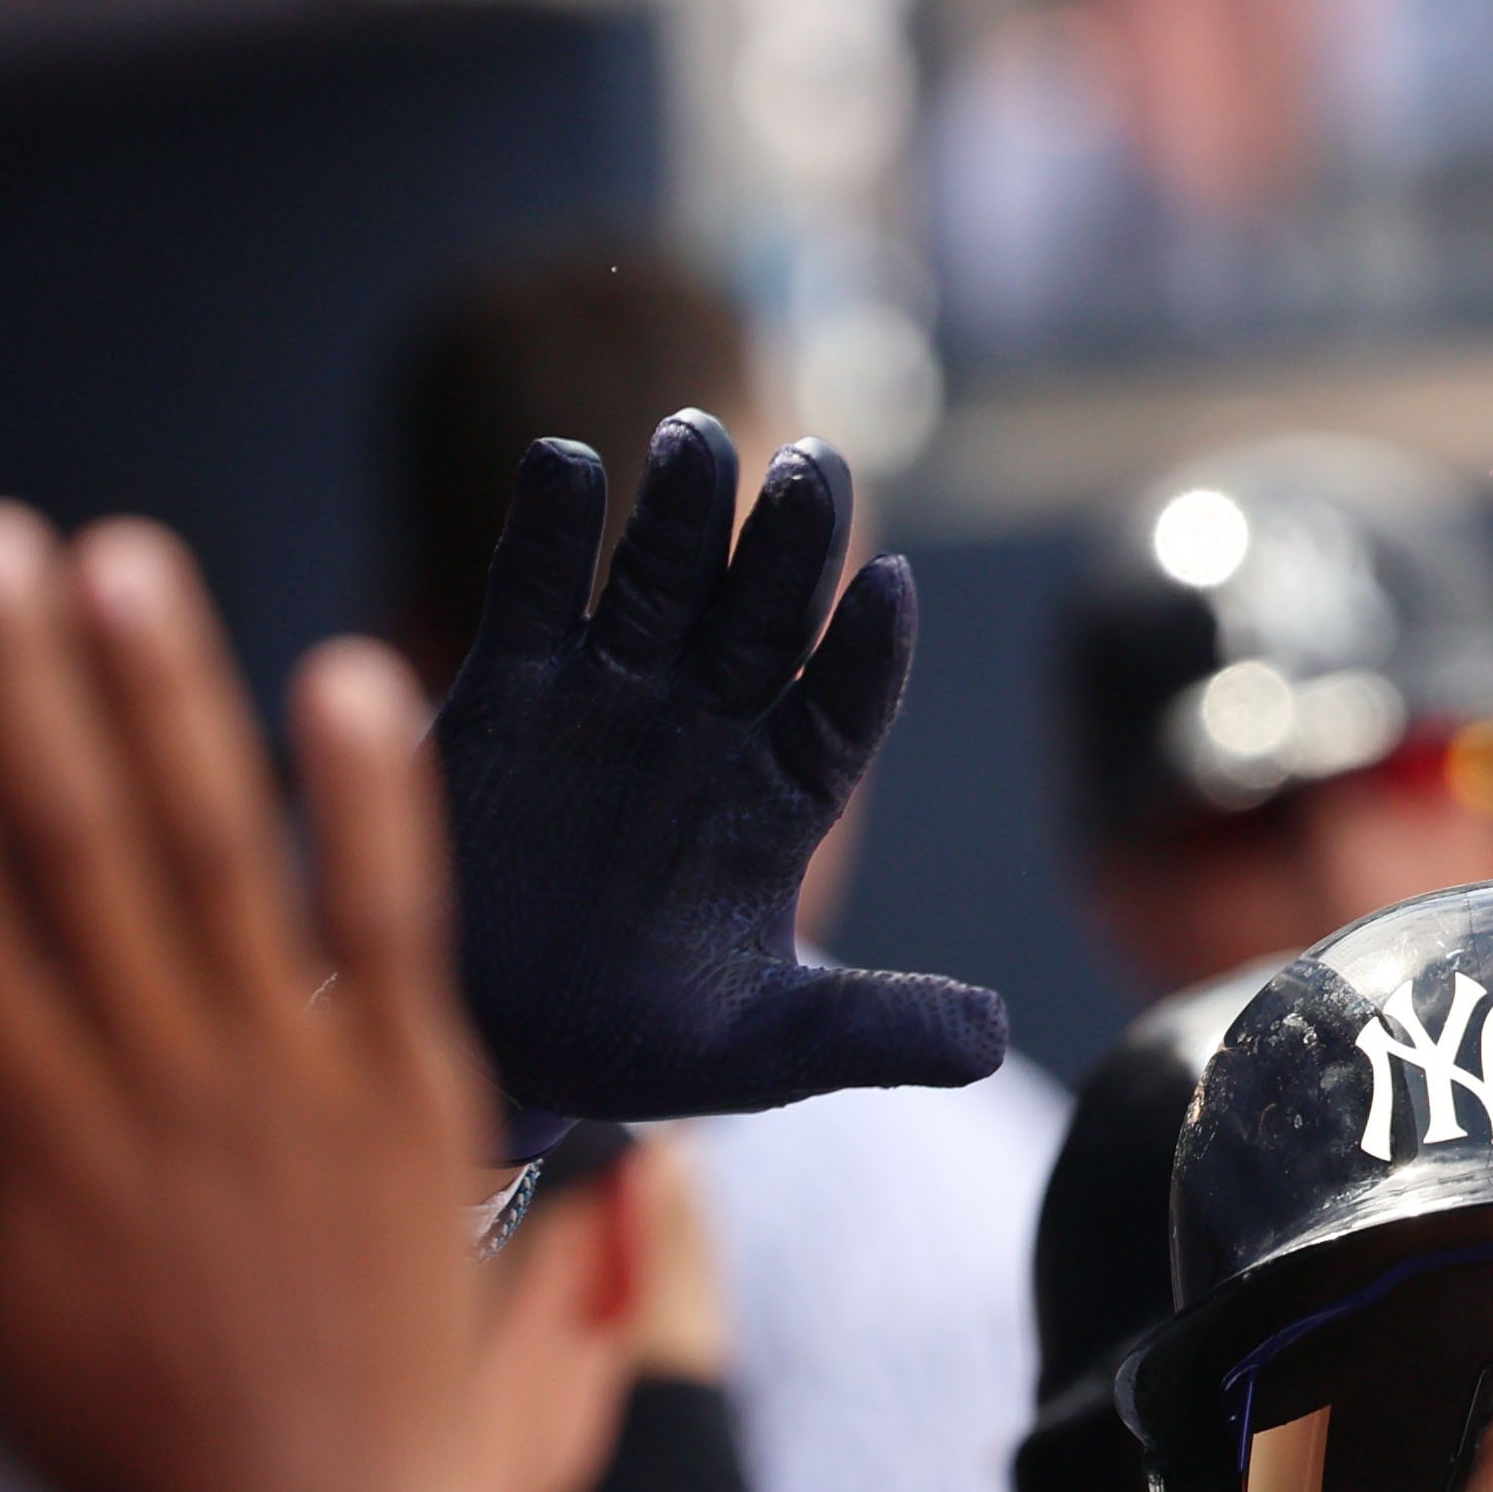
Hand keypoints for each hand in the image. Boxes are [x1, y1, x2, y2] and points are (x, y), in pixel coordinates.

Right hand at [0, 504, 508, 1491]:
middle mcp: (153, 1077)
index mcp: (30, 1125)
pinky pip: (393, 921)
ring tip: (118, 564)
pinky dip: (370, 799)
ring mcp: (293, 1080)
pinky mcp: (416, 1099)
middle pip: (70, 843)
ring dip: (167, 698)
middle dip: (16, 684)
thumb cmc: (124, 1450)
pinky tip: (346, 670)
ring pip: (220, 851)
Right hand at [434, 418, 1004, 1121]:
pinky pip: (532, 592)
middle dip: (788, 543)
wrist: (496, 1046)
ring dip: (680, 510)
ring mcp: (609, 698)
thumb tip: (996, 1040)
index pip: (844, 705)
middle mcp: (706, 729)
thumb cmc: (641, 1047)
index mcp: (781, 800)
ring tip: (697, 439)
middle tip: (815, 465)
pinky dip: (547, 529)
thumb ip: (876, 1031)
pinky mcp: (507, 691)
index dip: (866, 650)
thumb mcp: (767, 1053)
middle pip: (762, 616)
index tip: (890, 587)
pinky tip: (567, 465)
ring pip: (658, 581)